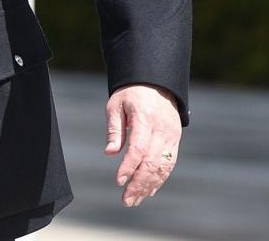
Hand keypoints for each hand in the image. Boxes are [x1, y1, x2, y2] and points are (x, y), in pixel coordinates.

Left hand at [105, 84, 181, 206]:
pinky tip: (148, 191)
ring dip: (149, 186)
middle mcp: (162, 130)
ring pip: (163, 167)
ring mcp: (172, 137)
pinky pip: (169, 164)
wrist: (156, 85)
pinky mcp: (175, 141)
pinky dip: (159, 179)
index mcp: (145, 119)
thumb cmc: (130, 95)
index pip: (139, 148)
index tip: (118, 181)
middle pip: (152, 162)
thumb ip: (114, 129)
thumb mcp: (116, 105)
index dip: (129, 167)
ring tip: (134, 200)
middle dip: (139, 183)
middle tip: (126, 200)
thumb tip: (110, 153)